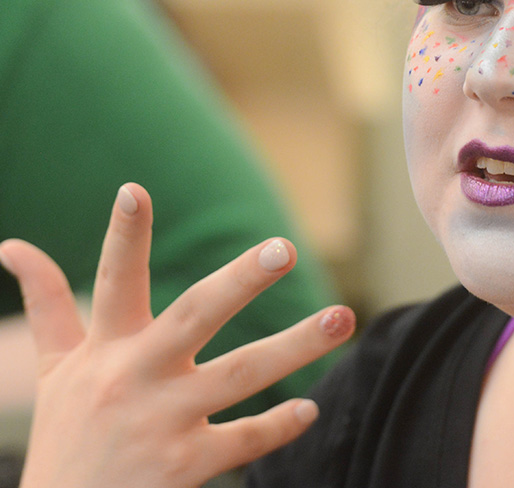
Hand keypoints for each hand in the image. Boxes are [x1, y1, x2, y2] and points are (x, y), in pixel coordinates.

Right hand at [0, 183, 354, 487]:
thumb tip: (12, 245)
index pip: (112, 282)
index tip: (135, 191)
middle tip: (285, 247)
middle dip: (241, 281)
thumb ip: (46, 305)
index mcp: (106, 349)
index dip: (122, 237)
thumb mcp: (53, 369)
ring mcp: (163, 423)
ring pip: (240, 374)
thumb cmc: (66, 435)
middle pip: (195, 316)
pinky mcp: (184, 468)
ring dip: (295, 346)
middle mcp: (135, 378)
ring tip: (342, 318)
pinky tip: (309, 410)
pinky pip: (242, 440)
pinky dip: (277, 426)